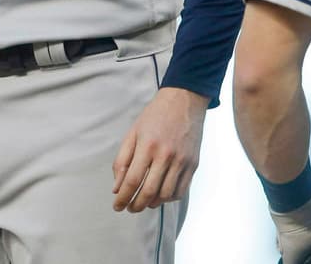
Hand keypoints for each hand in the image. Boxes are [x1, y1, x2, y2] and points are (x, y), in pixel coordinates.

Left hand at [112, 87, 208, 211]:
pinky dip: (169, 199)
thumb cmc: (154, 116)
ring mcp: (182, 161)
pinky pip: (181, 190)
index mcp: (147, 145)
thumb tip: (116, 187)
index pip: (133, 180)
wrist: (184, 101)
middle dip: (136, 205)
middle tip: (129, 208)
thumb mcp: (133, 132)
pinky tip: (160, 196)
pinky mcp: (193, 164)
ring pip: (166, 194)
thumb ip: (123, 160)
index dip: (123, 196)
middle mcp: (166, 155)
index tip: (116, 205)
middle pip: (149, 191)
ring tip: (143, 203)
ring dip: (152, 204)